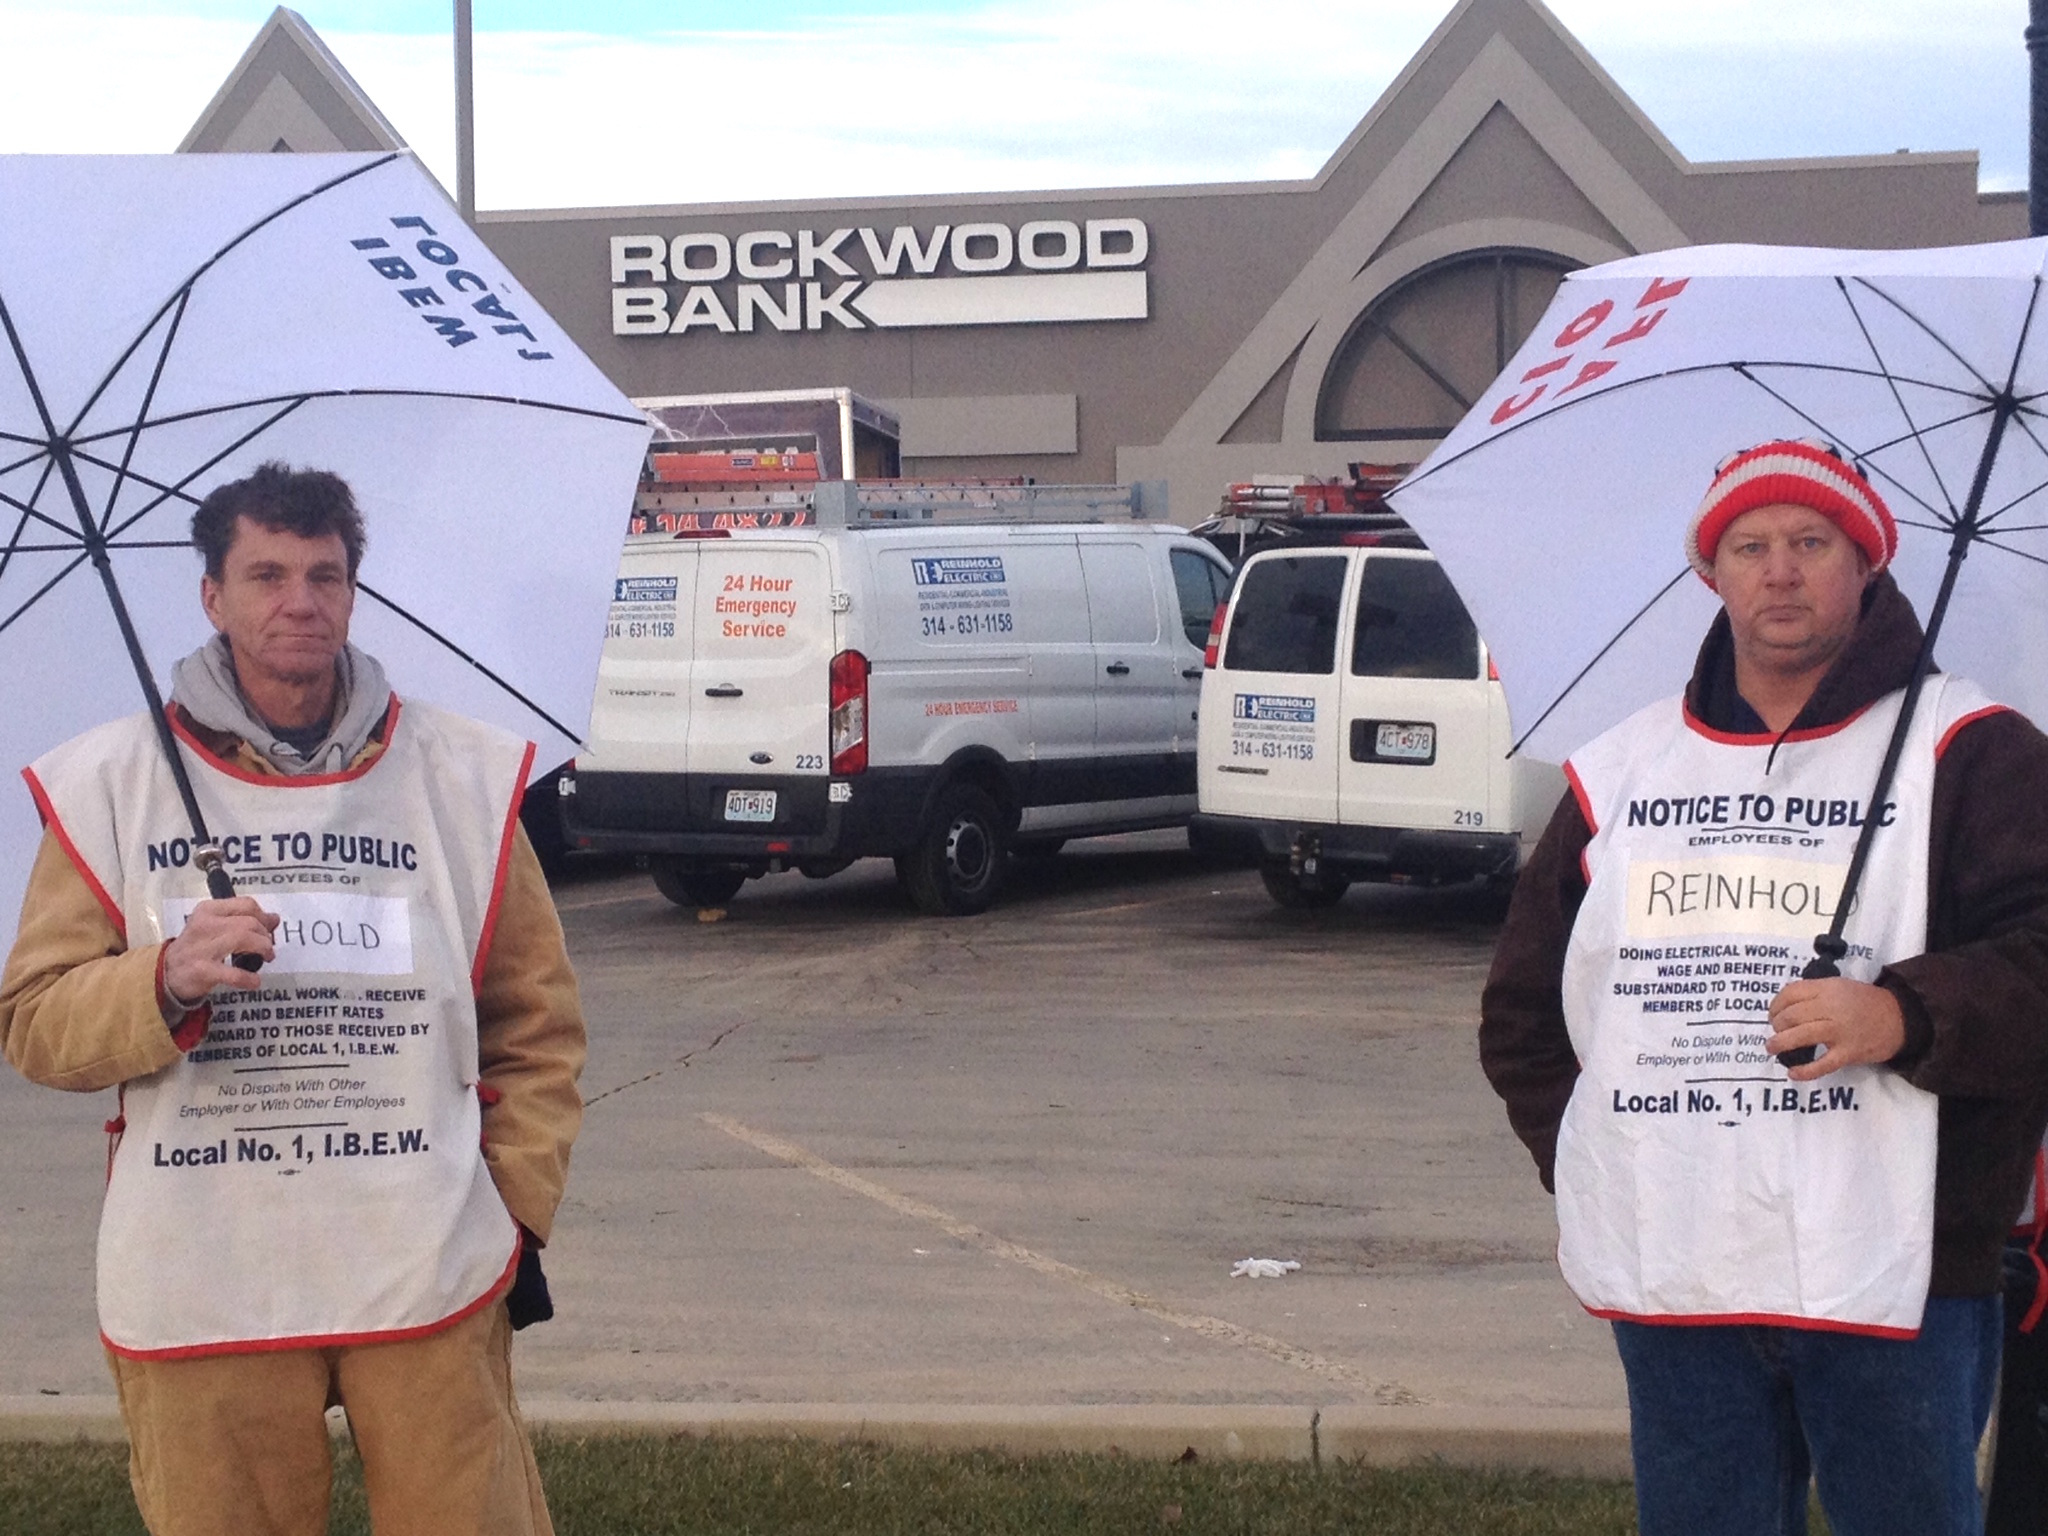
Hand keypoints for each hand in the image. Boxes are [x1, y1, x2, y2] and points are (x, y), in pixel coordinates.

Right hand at [161, 898, 278, 1012]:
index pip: (245, 905)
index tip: (269, 928)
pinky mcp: (202, 971)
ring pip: (243, 938)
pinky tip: (254, 981)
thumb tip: (274, 918)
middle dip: (265, 935)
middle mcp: (204, 925)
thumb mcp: (215, 927)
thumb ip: (242, 920)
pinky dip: (249, 978)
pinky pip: (233, 973)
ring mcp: (202, 948)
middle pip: (248, 922)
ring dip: (262, 949)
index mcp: (208, 910)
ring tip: (265, 958)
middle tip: (268, 948)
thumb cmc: (196, 947)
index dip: (263, 917)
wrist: (167, 973)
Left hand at [1765, 977, 1904, 1081]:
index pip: (1791, 994)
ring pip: (1801, 1036)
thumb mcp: (1839, 986)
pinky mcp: (1848, 1053)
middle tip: (1775, 1032)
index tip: (1772, 1015)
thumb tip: (1784, 1007)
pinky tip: (1792, 1073)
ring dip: (1781, 1043)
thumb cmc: (1865, 1002)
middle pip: (1792, 1016)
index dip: (1775, 1005)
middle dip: (1777, 1025)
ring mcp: (1840, 1031)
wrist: (1900, 1018)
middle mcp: (1831, 1008)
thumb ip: (1814, 993)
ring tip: (1772, 1048)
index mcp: (1827, 988)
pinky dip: (1805, 1071)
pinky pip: (1822, 1064)